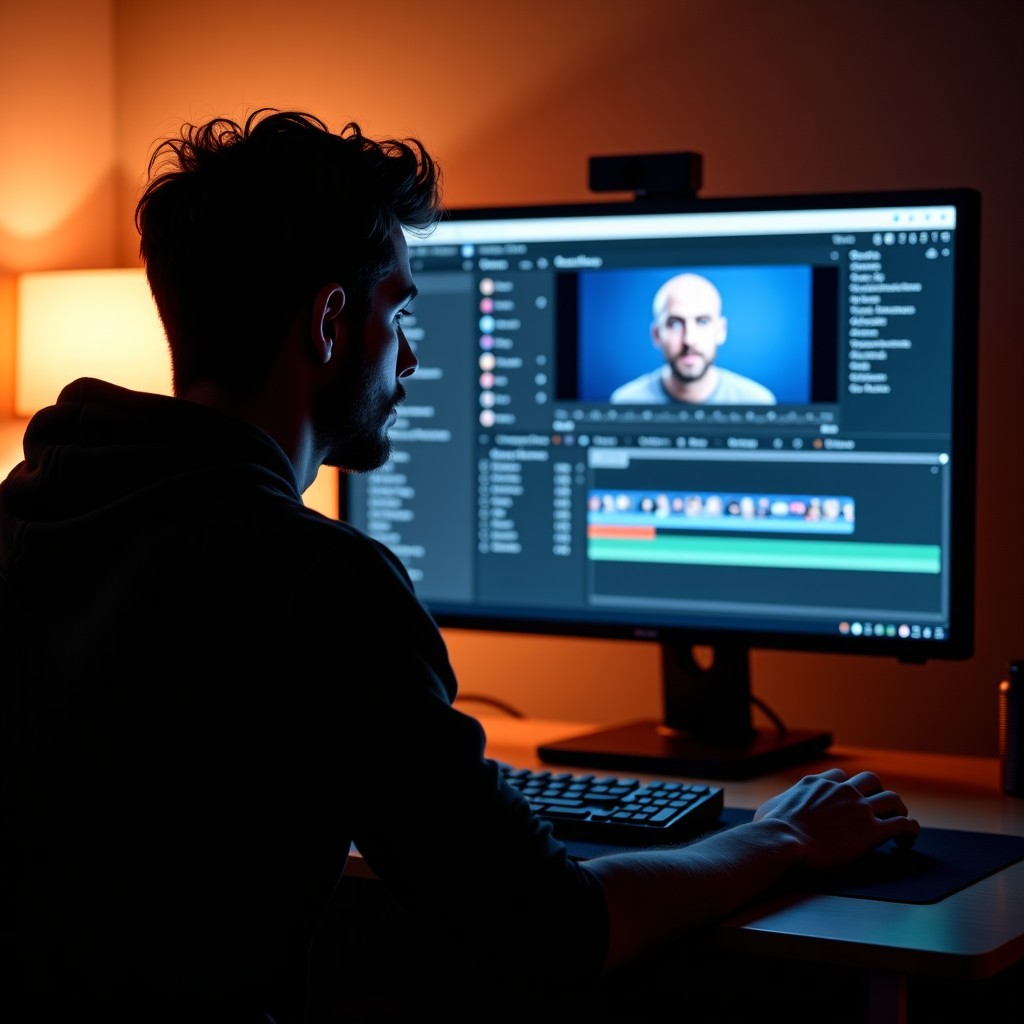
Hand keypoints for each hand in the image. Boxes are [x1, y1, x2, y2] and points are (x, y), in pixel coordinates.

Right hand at [753, 768, 919, 868]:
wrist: (783, 841)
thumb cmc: (771, 829)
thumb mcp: (769, 807)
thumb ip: (780, 802)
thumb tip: (775, 808)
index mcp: (818, 783)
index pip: (841, 776)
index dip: (847, 788)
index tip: (848, 800)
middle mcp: (842, 790)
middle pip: (871, 780)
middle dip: (876, 792)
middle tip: (877, 809)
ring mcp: (859, 809)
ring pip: (892, 799)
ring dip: (898, 810)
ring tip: (898, 824)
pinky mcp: (872, 831)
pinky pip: (903, 825)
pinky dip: (910, 831)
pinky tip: (907, 841)